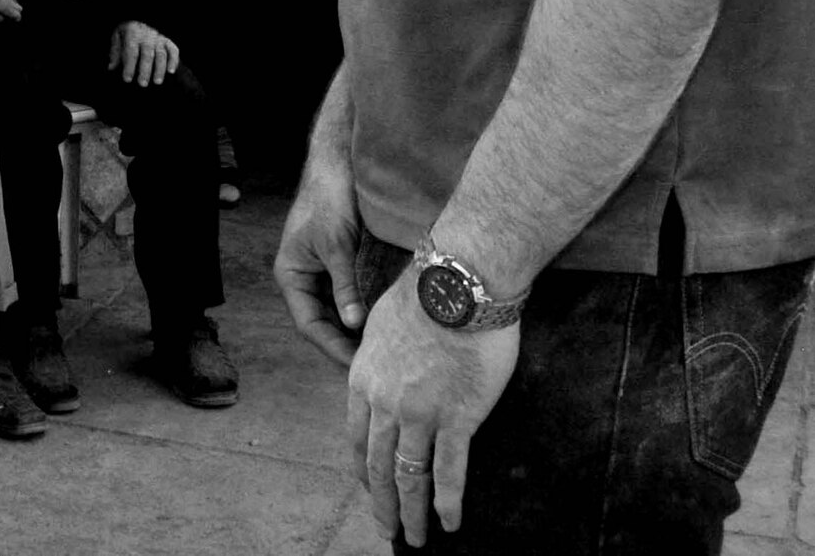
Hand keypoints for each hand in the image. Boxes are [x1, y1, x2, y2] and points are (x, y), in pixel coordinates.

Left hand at [107, 20, 177, 84]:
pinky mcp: (168, 41)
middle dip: (145, 70)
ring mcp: (159, 38)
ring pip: (161, 55)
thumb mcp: (118, 35)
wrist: (141, 18)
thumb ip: (115, 51)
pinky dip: (173, 61)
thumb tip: (111, 67)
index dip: (129, 66)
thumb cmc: (128, 30)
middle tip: (142, 84)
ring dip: (159, 69)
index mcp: (133, 34)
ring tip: (157, 82)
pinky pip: (173, 51)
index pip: (131, 52)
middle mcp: (147, 36)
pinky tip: (171, 72)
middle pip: (147, 55)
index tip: (127, 79)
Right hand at [274, 141, 368, 366]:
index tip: (359, 365)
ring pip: (340, 312)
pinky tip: (385, 324)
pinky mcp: (343, 265)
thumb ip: (344, 285)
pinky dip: (366, 311)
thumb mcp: (336, 245)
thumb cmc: (328, 199)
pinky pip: (353, 297)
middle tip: (376, 365)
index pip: (309, 324)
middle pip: (324, 323)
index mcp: (291, 275)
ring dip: (358, 330)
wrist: (340, 164)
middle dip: (347, 344)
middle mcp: (305, 278)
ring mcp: (324, 273)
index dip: (332, 346)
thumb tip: (353, 324)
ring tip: (384, 351)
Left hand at [349, 274, 517, 546]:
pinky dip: (447, 502)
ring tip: (416, 538)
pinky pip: (449, 471)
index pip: (357, 438)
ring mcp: (420, 414)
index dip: (364, 470)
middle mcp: (385, 403)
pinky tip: (449, 523)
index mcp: (363, 379)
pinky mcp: (457, 418)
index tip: (371, 489)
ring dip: (412, 512)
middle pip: (379, 465)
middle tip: (388, 528)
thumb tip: (376, 372)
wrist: (456, 284)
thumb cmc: (422, 296)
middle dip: (383, 503)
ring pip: (411, 476)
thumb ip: (376, 358)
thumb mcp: (378, 325)